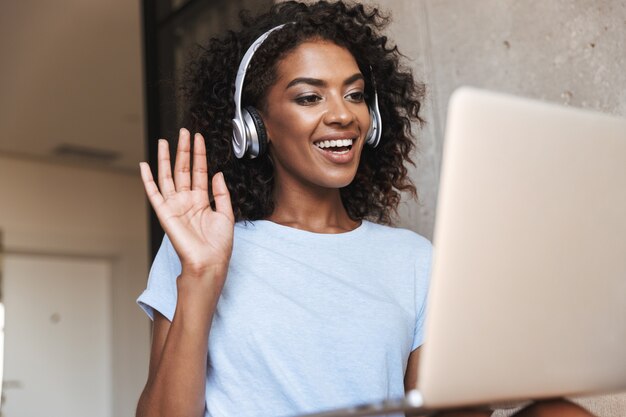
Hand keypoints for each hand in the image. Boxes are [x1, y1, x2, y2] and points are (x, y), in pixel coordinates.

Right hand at [140, 128, 234, 279]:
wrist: (210, 262)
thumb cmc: (219, 244)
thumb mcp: (227, 214)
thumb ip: (221, 193)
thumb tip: (217, 173)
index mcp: (202, 200)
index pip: (199, 171)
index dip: (199, 154)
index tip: (199, 138)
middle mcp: (187, 200)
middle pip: (183, 169)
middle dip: (184, 150)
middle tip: (184, 132)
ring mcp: (175, 205)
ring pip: (168, 176)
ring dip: (166, 159)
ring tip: (166, 141)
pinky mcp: (165, 213)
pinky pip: (154, 194)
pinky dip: (148, 180)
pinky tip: (144, 165)